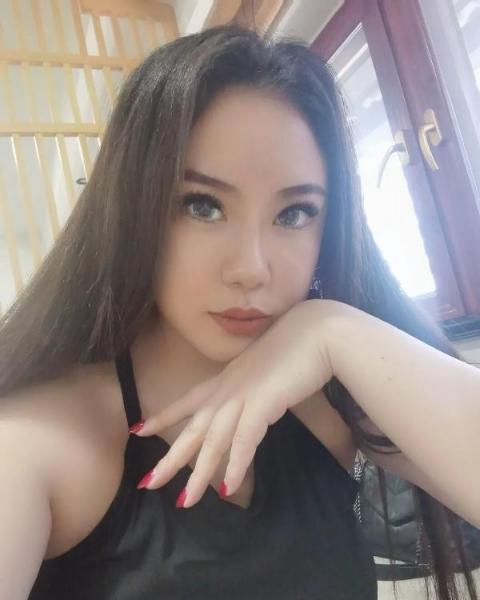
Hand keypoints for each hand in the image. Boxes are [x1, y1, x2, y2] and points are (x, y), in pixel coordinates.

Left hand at [132, 298, 339, 507]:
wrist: (318, 330)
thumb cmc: (297, 344)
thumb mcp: (266, 368)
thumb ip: (255, 385)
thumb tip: (255, 399)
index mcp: (226, 379)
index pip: (187, 401)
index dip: (163, 416)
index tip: (140, 429)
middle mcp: (227, 389)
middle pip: (192, 429)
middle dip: (170, 458)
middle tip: (146, 483)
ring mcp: (242, 396)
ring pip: (213, 441)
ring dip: (198, 474)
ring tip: (184, 502)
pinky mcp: (262, 404)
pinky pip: (244, 441)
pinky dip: (236, 466)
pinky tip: (226, 490)